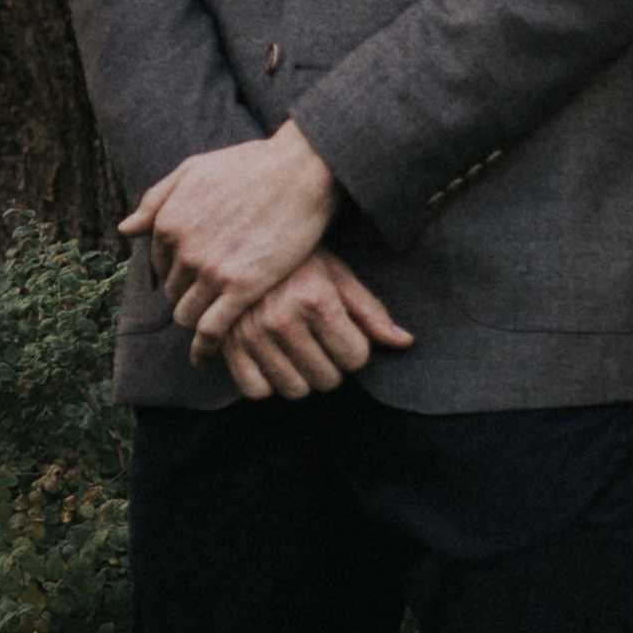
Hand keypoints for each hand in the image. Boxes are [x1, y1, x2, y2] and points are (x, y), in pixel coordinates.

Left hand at [127, 124, 338, 342]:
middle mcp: (183, 249)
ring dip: (195, 320)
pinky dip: (205, 347)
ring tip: (212, 323)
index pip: (159, 262)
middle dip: (186, 294)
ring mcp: (211, 271)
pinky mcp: (242, 288)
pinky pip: (212, 329)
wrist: (301, 170)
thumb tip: (126, 228)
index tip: (194, 276)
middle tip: (209, 298)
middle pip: (172, 290)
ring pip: (187, 314)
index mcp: (168, 222)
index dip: (176, 270)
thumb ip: (157, 199)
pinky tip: (206, 356)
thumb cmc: (252, 164)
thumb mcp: (194, 170)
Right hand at [206, 253, 414, 398]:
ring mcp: (250, 334)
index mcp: (315, 300)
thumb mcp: (340, 277)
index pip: (355, 358)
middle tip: (322, 344)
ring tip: (300, 352)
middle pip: (327, 379)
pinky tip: (274, 362)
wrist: (244, 242)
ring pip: (294, 390)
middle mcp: (281, 320)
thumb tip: (405, 342)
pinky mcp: (227, 345)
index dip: (356, 350)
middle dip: (332, 366)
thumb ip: (371, 313)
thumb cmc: (301, 261)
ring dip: (303, 377)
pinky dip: (268, 383)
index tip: (346, 335)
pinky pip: (255, 391)